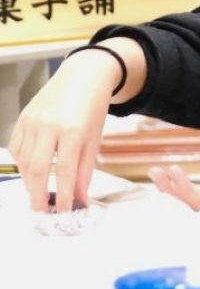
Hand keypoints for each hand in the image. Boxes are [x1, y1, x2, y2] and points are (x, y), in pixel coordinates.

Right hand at [10, 50, 117, 212]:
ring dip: (28, 181)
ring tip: (37, 194)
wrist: (83, 76)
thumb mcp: (95, 138)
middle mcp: (49, 126)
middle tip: (41, 212)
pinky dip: (21, 164)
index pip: (64, 171)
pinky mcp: (22, 117)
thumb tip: (78, 197)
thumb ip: (85, 168)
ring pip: (23, 160)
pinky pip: (16, 148)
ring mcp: (32, 121)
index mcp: (74, 131)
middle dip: (37, 194)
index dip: (61, 195)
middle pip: (37, 169)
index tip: (62, 212)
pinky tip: (30, 173)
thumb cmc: (93, 109)